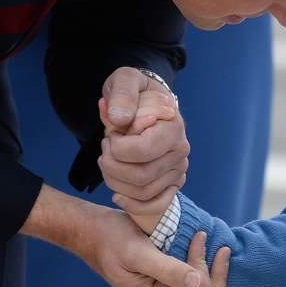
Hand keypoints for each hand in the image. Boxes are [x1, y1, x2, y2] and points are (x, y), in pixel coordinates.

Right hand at [21, 185, 211, 286]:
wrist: (97, 233)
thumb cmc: (113, 239)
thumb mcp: (138, 251)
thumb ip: (167, 269)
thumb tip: (197, 283)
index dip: (206, 265)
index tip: (199, 237)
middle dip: (221, 281)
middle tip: (224, 250)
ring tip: (237, 277)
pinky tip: (225, 275)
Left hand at [99, 67, 189, 213]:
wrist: (145, 103)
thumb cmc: (134, 93)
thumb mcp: (126, 80)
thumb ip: (123, 94)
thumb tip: (119, 120)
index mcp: (173, 127)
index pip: (141, 151)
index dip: (116, 147)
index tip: (110, 133)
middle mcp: (180, 151)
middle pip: (140, 176)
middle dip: (111, 165)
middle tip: (105, 148)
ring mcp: (178, 169)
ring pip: (142, 192)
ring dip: (114, 181)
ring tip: (108, 162)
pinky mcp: (172, 183)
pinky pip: (156, 205)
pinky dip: (134, 206)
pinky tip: (117, 195)